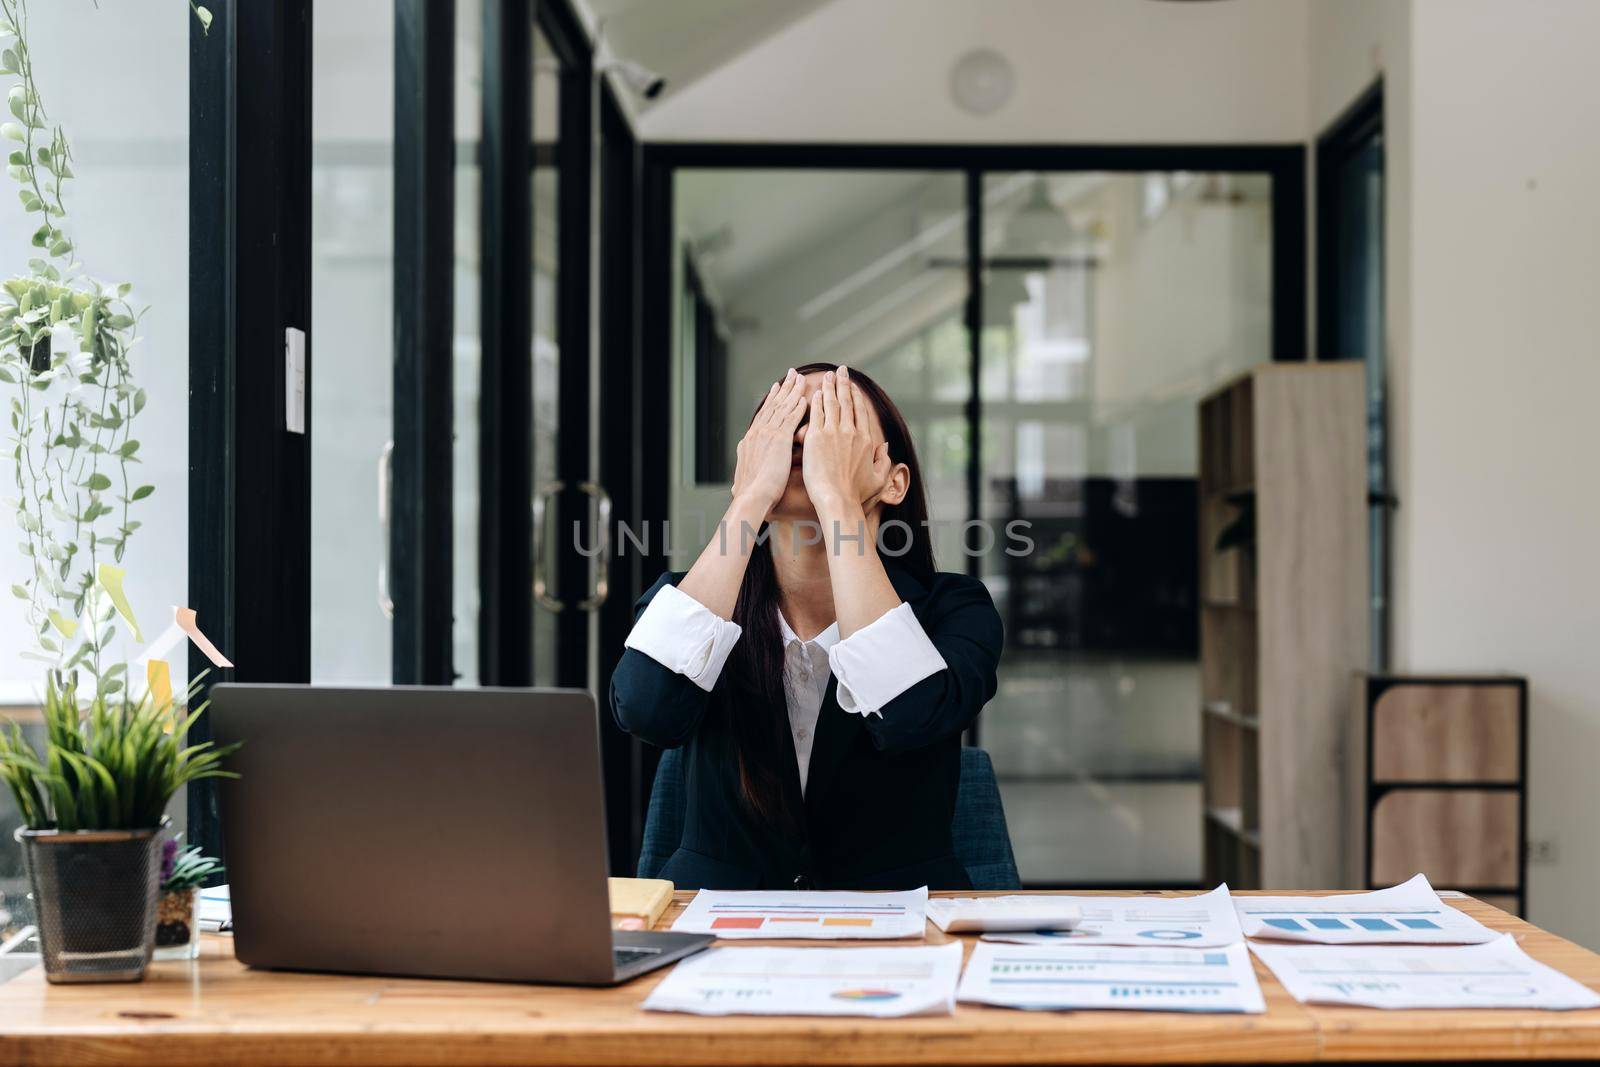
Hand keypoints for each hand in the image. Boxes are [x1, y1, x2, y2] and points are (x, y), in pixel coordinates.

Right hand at [730, 368, 807, 514]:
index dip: (772, 398)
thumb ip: (747, 466)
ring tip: (802, 379)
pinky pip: (791, 418)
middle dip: (784, 388)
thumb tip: (742, 468)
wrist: (751, 497)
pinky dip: (798, 407)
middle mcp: (758, 432)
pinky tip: (806, 398)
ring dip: (794, 391)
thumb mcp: (745, 474)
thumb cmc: (750, 493)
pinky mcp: (779, 439)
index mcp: (750, 439)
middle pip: (774, 404)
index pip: (764, 413)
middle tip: (792, 373)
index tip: (778, 387)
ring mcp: (768, 434)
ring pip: (783, 407)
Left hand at [801, 367, 889, 514]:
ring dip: (830, 387)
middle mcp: (851, 432)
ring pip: (832, 403)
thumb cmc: (856, 494)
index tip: (853, 387)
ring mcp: (833, 433)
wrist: (837, 499)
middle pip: (847, 402)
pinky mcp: (816, 437)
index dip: (856, 397)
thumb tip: (886, 446)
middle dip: (844, 384)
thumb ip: (884, 461)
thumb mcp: (878, 478)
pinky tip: (816, 392)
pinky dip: (818, 401)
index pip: (860, 412)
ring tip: (828, 375)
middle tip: (841, 370)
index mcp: (866, 440)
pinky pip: (817, 413)